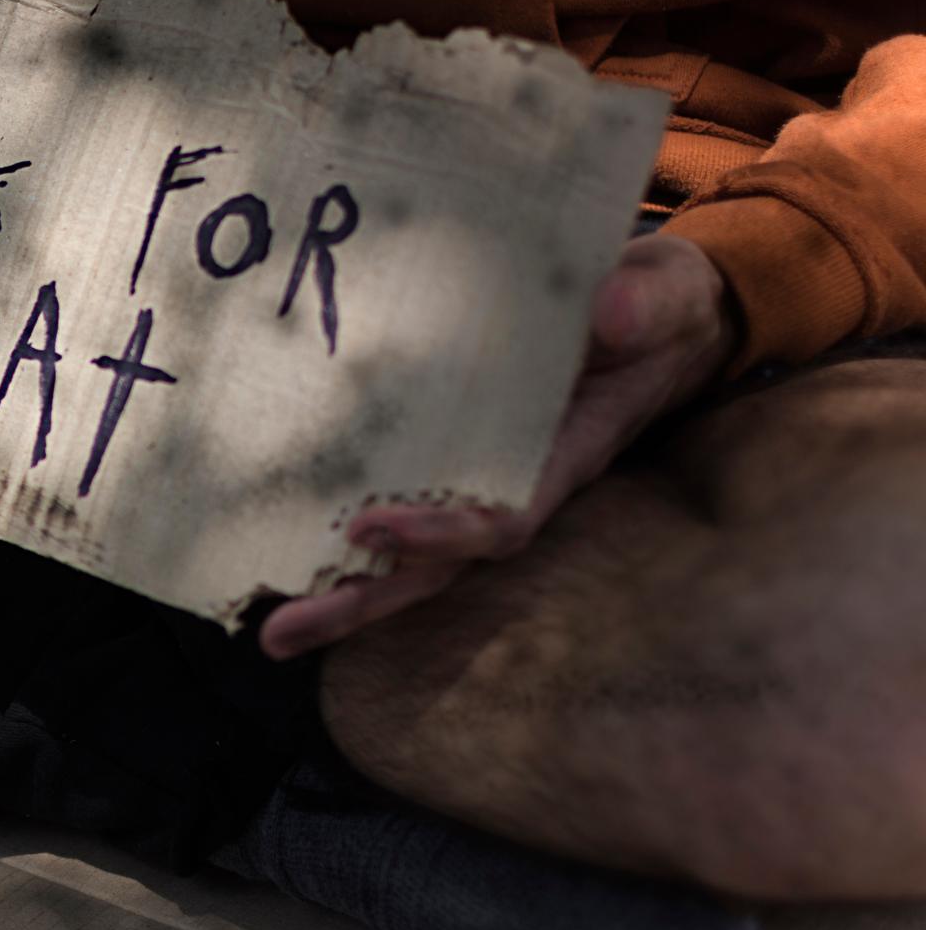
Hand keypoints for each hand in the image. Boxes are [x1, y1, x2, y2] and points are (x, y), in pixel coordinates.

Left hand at [259, 233, 738, 659]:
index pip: (499, 520)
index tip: (368, 529)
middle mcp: (516, 481)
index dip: (438, 533)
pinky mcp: (450, 448)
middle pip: (434, 566)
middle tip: (277, 634)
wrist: (662, 313)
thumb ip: (646, 304)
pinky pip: (393, 500)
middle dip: (360, 601)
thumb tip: (614, 314)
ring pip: (407, 551)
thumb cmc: (660, 306)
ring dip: (337, 585)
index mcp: (566, 456)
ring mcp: (481, 471)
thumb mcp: (664, 295)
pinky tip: (280, 543)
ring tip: (266, 621)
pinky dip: (339, 531)